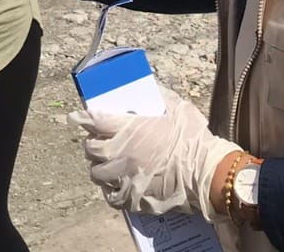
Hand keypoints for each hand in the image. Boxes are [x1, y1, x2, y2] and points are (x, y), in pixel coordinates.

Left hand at [69, 86, 237, 217]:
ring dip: (98, 166)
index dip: (83, 117)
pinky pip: (110, 196)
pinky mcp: (133, 198)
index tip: (77, 116)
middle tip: (97, 140)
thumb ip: (159, 95)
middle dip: (91, 143)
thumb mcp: (177, 107)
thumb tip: (149, 85)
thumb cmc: (193, 138)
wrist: (207, 173)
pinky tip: (114, 184)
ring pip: (97, 173)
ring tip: (105, 163)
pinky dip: (108, 190)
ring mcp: (126, 178)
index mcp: (131, 129)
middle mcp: (123, 154)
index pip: (95, 121)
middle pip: (91, 148)